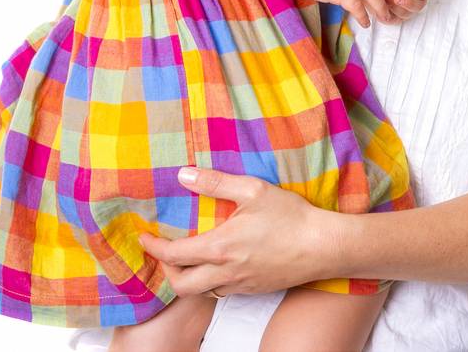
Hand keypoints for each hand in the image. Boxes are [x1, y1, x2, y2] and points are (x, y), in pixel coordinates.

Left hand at [140, 167, 342, 296]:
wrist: (323, 246)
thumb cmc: (291, 217)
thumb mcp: (253, 190)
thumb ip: (216, 183)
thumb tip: (184, 175)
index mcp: (220, 247)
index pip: (173, 254)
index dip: (154, 247)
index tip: (145, 238)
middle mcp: (225, 271)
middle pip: (180, 284)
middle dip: (166, 271)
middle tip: (166, 253)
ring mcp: (239, 284)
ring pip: (200, 291)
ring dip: (188, 278)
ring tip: (189, 260)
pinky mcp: (254, 290)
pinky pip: (222, 291)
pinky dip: (211, 281)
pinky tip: (220, 265)